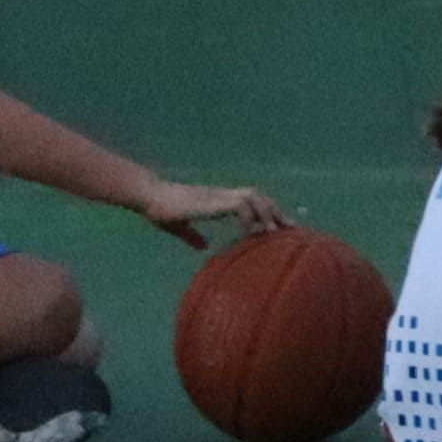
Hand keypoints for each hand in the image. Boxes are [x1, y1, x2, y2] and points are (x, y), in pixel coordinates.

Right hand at [140, 181, 297, 249]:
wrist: (149, 197)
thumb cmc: (162, 210)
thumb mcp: (180, 227)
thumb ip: (193, 236)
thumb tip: (203, 247)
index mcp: (218, 200)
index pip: (252, 201)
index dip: (268, 212)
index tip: (282, 227)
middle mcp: (223, 195)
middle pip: (259, 197)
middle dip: (276, 212)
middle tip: (291, 230)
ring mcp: (218, 196)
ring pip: (253, 197)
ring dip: (266, 214)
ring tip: (274, 233)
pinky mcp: (212, 201)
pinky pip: (238, 206)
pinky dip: (248, 218)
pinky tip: (249, 233)